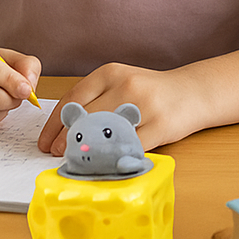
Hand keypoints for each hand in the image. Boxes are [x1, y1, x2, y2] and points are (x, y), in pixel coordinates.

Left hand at [37, 62, 191, 156]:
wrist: (194, 91)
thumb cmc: (151, 91)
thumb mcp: (121, 83)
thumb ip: (96, 98)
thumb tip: (62, 129)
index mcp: (111, 72)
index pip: (72, 99)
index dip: (54, 125)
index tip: (44, 142)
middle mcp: (126, 85)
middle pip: (85, 118)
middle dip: (65, 141)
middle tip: (57, 155)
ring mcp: (144, 106)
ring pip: (103, 134)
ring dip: (85, 152)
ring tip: (77, 161)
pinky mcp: (160, 126)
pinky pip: (127, 148)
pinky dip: (111, 160)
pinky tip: (103, 166)